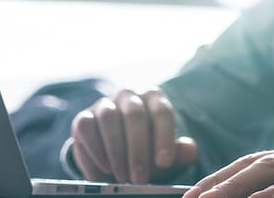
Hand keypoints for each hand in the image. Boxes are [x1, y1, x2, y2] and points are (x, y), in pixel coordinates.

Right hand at [71, 87, 199, 183]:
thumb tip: (190, 149)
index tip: (165, 162)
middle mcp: (129, 96)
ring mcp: (105, 104)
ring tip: (122, 177)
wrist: (120, 154)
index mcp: (154, 98)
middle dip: (138, 149)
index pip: (162, 111)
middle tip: (140, 178)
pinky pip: (86, 128)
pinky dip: (94, 151)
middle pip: (135, 114)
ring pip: (109, 118)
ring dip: (116, 151)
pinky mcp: (83, 118)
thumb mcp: (166, 153)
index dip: (164, 137)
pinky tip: (104, 170)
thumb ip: (180, 152)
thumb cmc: (150, 151)